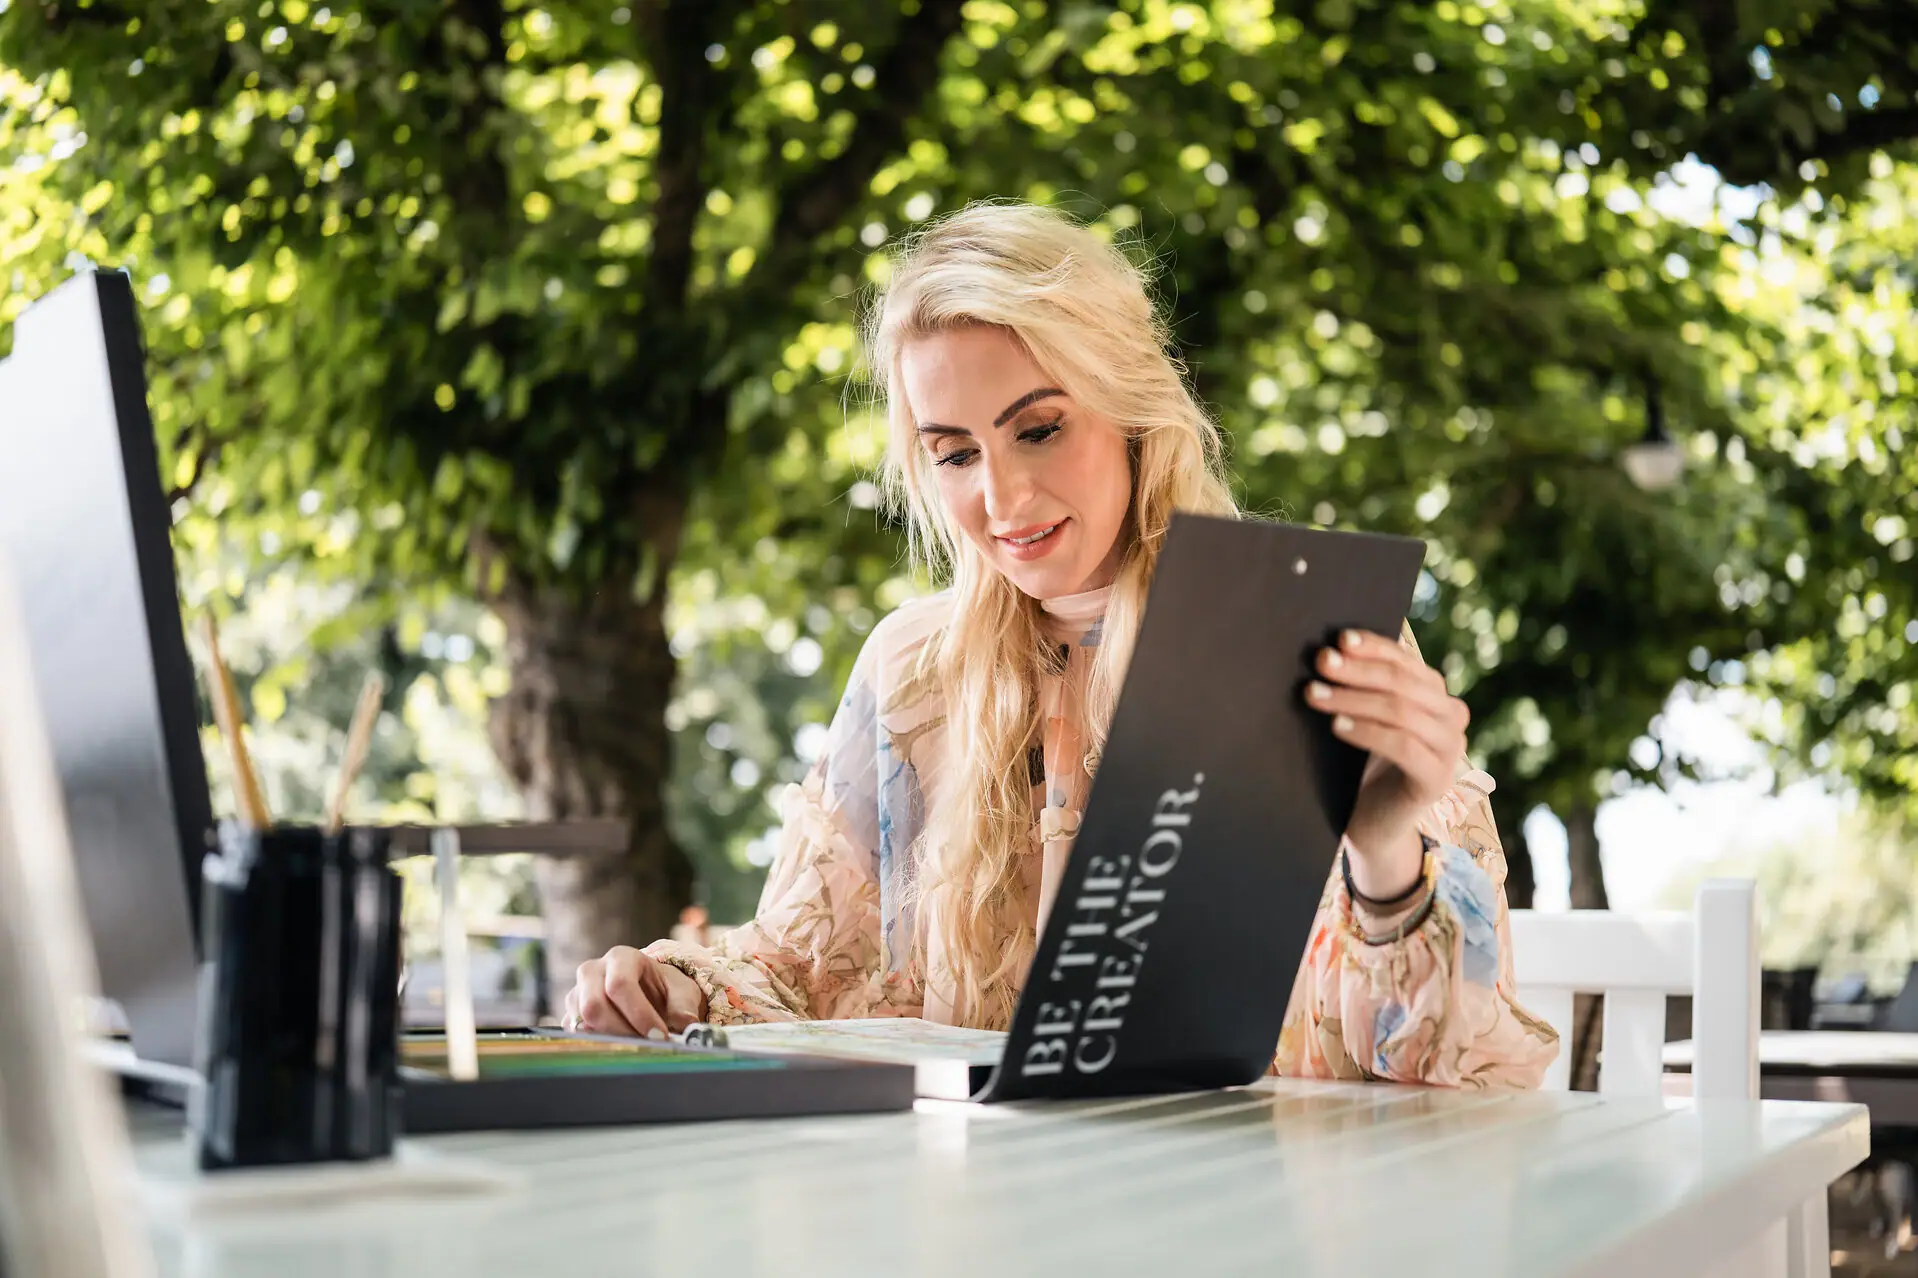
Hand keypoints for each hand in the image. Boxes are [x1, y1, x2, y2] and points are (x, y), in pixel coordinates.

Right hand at [562, 946, 707, 1038]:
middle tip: (647, 1046)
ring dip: (610, 1041)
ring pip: (582, 1023)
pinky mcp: (572, 1017)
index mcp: (621, 958)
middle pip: (594, 1005)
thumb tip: (685, 1024)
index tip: (659, 1035)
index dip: (639, 1013)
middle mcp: (593, 971)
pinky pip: (577, 1036)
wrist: (650, 996)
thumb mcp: (682, 990)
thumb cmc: (664, 989)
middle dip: (622, 1031)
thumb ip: (684, 1006)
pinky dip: (599, 1047)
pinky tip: (621, 1050)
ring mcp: (577, 994)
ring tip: (637, 1048)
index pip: (620, 983)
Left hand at [1307, 628, 1468, 899]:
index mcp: (1436, 694)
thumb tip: (1328, 649)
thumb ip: (1362, 687)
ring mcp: (1451, 749)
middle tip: (1320, 664)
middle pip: (1403, 682)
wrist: (1374, 822)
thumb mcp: (1365, 717)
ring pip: (1401, 711)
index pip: (1405, 660)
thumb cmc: (1363, 764)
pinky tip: (1337, 726)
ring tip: (1315, 695)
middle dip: (1357, 670)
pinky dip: (1367, 732)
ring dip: (1353, 699)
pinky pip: (1403, 745)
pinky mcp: (1438, 779)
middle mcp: (1452, 716)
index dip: (1373, 646)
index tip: (1339, 640)